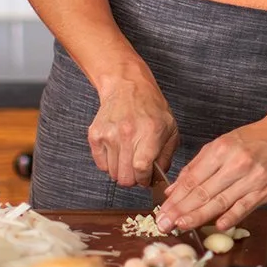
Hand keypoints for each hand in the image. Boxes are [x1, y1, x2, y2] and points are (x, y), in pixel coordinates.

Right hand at [86, 73, 177, 187]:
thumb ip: (166, 156)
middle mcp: (127, 133)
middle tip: (138, 171)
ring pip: (112, 173)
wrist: (127, 87)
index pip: (141, 169)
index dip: (144, 179)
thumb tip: (157, 178)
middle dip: (133, 179)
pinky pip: (101, 164)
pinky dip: (109, 164)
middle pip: (125, 176)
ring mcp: (109, 134)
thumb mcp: (170, 129)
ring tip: (128, 157)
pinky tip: (118, 152)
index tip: (146, 178)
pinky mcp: (95, 135)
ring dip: (121, 171)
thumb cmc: (151, 108)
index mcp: (149, 132)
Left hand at [158, 117, 266, 233]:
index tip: (162, 211)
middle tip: (165, 224)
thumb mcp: (222, 144)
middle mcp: (236, 163)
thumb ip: (197, 167)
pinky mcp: (266, 190)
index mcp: (221, 149)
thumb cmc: (253, 140)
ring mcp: (252, 178)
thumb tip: (174, 189)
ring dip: (199, 216)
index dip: (175, 198)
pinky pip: (245, 206)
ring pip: (221, 201)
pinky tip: (217, 226)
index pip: (192, 179)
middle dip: (181, 211)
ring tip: (182, 226)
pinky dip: (231, 217)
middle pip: (203, 192)